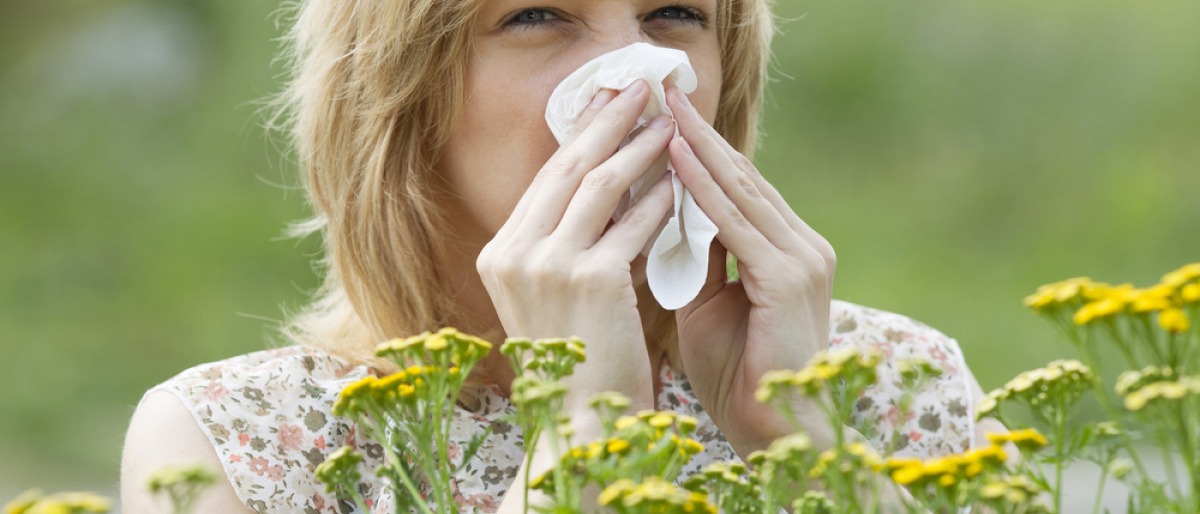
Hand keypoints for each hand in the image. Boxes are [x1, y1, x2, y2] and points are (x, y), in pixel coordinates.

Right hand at [476, 81, 675, 411]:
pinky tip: (679, 182)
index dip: (581, 136)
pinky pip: (632, 224)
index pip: (546, 179)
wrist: (577, 425)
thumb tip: (613, 190)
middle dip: (608, 121)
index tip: (609, 105)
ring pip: (600, 184)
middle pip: (568, 167)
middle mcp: (513, 253)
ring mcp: (547, 264)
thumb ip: (570, 246)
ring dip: (639, 148)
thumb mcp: (556, 298)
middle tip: (641, 88)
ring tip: (670, 124)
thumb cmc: (576, 366)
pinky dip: (658, 200)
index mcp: (500, 255)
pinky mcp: (588, 279)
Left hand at [665, 86, 836, 456]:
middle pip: (743, 177)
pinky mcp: (788, 277)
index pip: (740, 189)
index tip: (666, 117)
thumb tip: (666, 218)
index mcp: (788, 252)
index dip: (702, 152)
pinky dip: (705, 190)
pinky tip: (678, 160)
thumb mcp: (708, 304)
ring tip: (665, 110)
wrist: (774, 429)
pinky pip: (736, 224)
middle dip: (699, 135)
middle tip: (663, 93)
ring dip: (699, 149)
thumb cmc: (737, 374)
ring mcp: (802, 258)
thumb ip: (697, 259)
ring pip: (741, 191)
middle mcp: (803, 246)